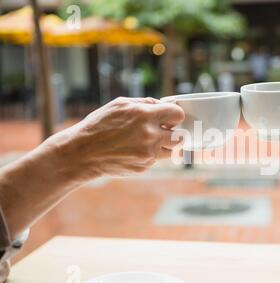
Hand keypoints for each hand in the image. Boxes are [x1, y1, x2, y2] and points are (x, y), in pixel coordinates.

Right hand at [49, 96, 184, 177]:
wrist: (83, 153)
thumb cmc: (100, 125)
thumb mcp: (120, 104)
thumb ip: (146, 103)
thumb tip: (164, 104)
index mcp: (146, 115)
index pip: (178, 115)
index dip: (175, 116)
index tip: (170, 118)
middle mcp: (150, 135)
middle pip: (180, 136)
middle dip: (174, 133)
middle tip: (164, 131)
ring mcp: (148, 153)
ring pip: (172, 151)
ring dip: (164, 146)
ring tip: (149, 142)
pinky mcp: (144, 166)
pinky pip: (156, 160)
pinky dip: (150, 155)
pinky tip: (134, 150)